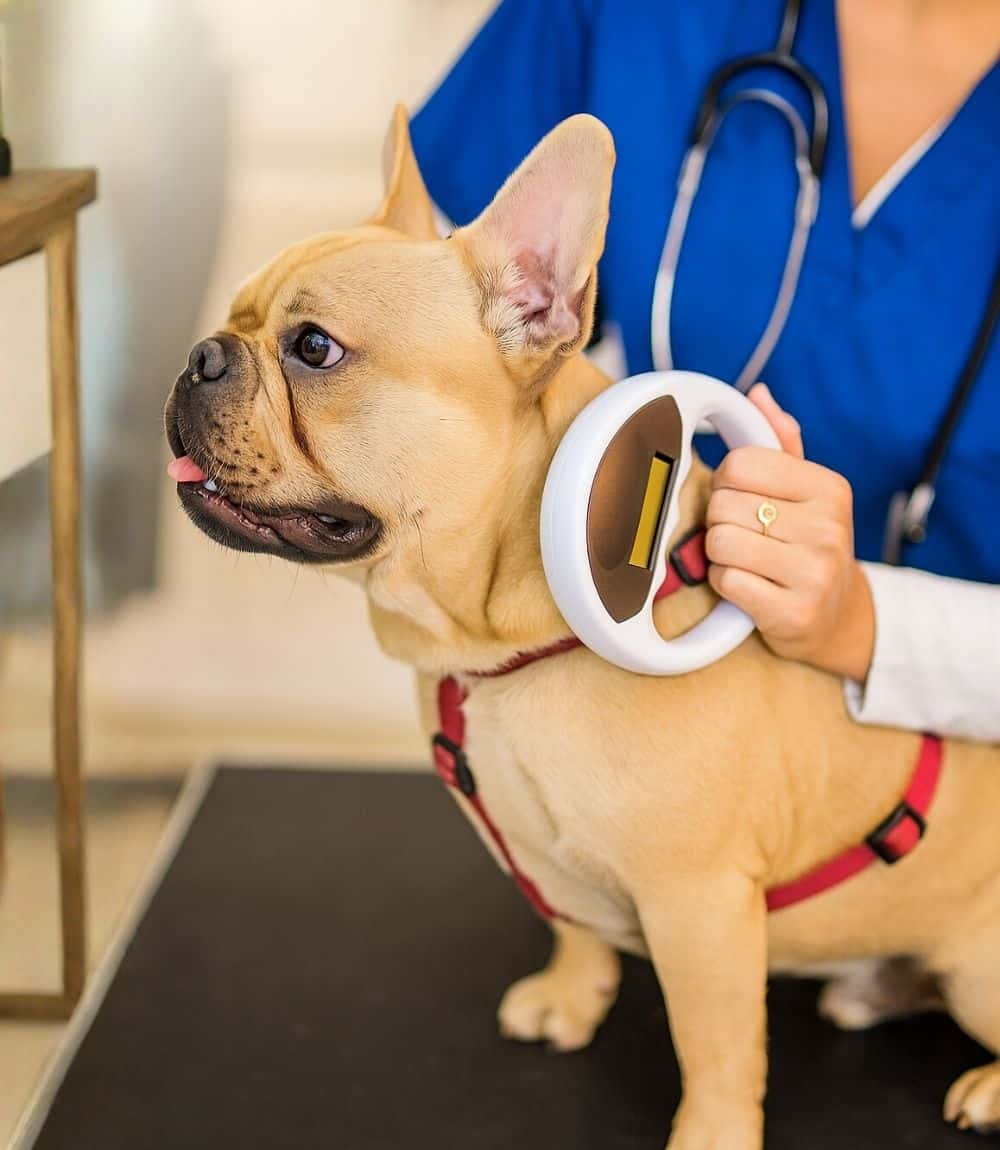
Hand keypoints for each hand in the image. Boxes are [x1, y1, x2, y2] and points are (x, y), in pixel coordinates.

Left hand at [705, 384, 874, 681]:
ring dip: (720, 554)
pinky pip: (725, 580)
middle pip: (723, 504)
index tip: (742, 498)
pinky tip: (749, 586)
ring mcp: (814, 572)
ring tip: (747, 561)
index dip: (726, 482)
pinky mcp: (793, 612)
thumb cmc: (809, 545)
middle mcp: (829, 527)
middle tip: (746, 535)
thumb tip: (758, 394)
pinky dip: (725, 584)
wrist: (835, 616)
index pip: (740, 463)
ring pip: (720, 541)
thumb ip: (780, 443)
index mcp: (830, 487)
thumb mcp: (805, 491)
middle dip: (721, 520)